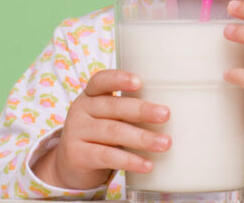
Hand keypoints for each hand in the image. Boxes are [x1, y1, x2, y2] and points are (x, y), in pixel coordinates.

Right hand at [32, 70, 170, 189]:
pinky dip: (130, 161)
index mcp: (92, 94)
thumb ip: (130, 109)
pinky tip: (147, 165)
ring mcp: (76, 132)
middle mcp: (81, 110)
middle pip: (113, 107)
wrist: (72, 164)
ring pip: (113, 132)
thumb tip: (171, 112)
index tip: (139, 82)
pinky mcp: (77, 155)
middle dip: (142, 111)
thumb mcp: (110, 116)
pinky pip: (107, 156)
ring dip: (142, 138)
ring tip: (165, 143)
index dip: (119, 79)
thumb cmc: (102, 133)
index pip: (101, 80)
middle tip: (166, 115)